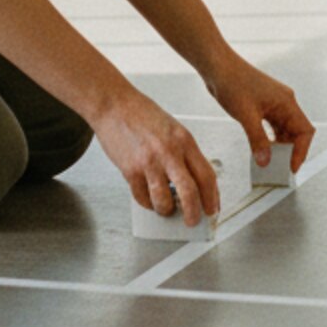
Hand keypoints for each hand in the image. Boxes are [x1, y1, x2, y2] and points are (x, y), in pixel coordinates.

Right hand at [94, 89, 221, 224]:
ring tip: (166, 209)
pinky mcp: (130, 170)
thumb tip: (193, 181)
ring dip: (167, 211)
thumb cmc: (142, 114)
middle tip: (192, 221)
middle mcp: (169, 152)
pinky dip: (147, 203)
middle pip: (190, 193)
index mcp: (184, 140)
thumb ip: (183, 154)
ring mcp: (149, 162)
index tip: (212, 208)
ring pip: (164, 201)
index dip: (212, 197)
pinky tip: (148, 198)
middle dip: (194, 214)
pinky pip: (142, 198)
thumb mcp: (172, 129)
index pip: (207, 175)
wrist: (114, 104)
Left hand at [204, 51, 315, 175]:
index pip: (304, 131)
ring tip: (271, 163)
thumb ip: (257, 140)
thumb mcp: (246, 115)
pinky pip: (273, 127)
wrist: (218, 67)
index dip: (301, 151)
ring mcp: (274, 104)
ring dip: (279, 147)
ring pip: (284, 131)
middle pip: (296, 133)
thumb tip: (265, 161)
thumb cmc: (233, 82)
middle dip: (290, 152)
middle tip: (280, 169)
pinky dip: (270, 140)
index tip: (291, 167)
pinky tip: (262, 149)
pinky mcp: (263, 106)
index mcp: (286, 102)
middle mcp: (284, 103)